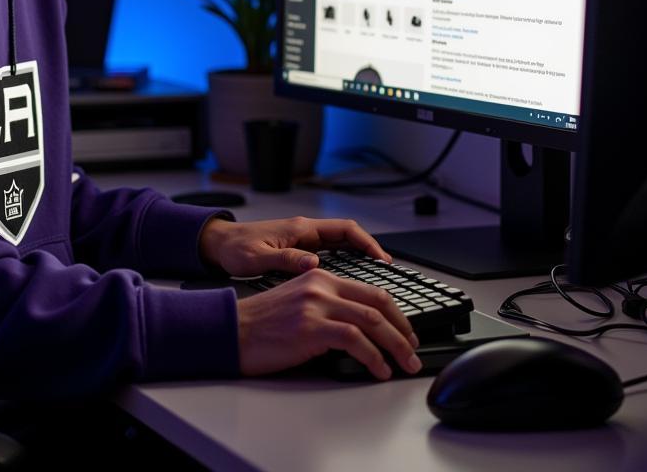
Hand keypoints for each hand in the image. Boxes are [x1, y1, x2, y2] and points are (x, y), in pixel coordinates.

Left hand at [199, 215, 391, 277]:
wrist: (219, 245)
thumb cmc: (235, 248)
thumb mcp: (258, 257)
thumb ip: (285, 259)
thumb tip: (314, 264)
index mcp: (300, 229)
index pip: (344, 229)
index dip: (366, 243)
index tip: (382, 259)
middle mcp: (305, 232)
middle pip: (347, 237)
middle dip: (369, 252)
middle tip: (387, 273)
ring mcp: (302, 240)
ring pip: (340, 246)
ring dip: (359, 258)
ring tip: (375, 280)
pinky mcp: (298, 250)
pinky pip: (329, 254)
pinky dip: (344, 264)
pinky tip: (349, 281)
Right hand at [236, 269, 421, 378]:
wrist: (233, 329)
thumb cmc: (263, 322)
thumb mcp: (299, 300)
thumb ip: (327, 303)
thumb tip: (361, 326)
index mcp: (320, 276)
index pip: (371, 290)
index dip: (396, 313)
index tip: (406, 332)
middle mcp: (321, 285)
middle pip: (378, 303)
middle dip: (404, 329)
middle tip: (413, 350)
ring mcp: (316, 305)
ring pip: (372, 321)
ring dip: (396, 346)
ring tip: (405, 364)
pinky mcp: (310, 328)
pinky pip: (355, 341)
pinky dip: (373, 357)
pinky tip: (379, 370)